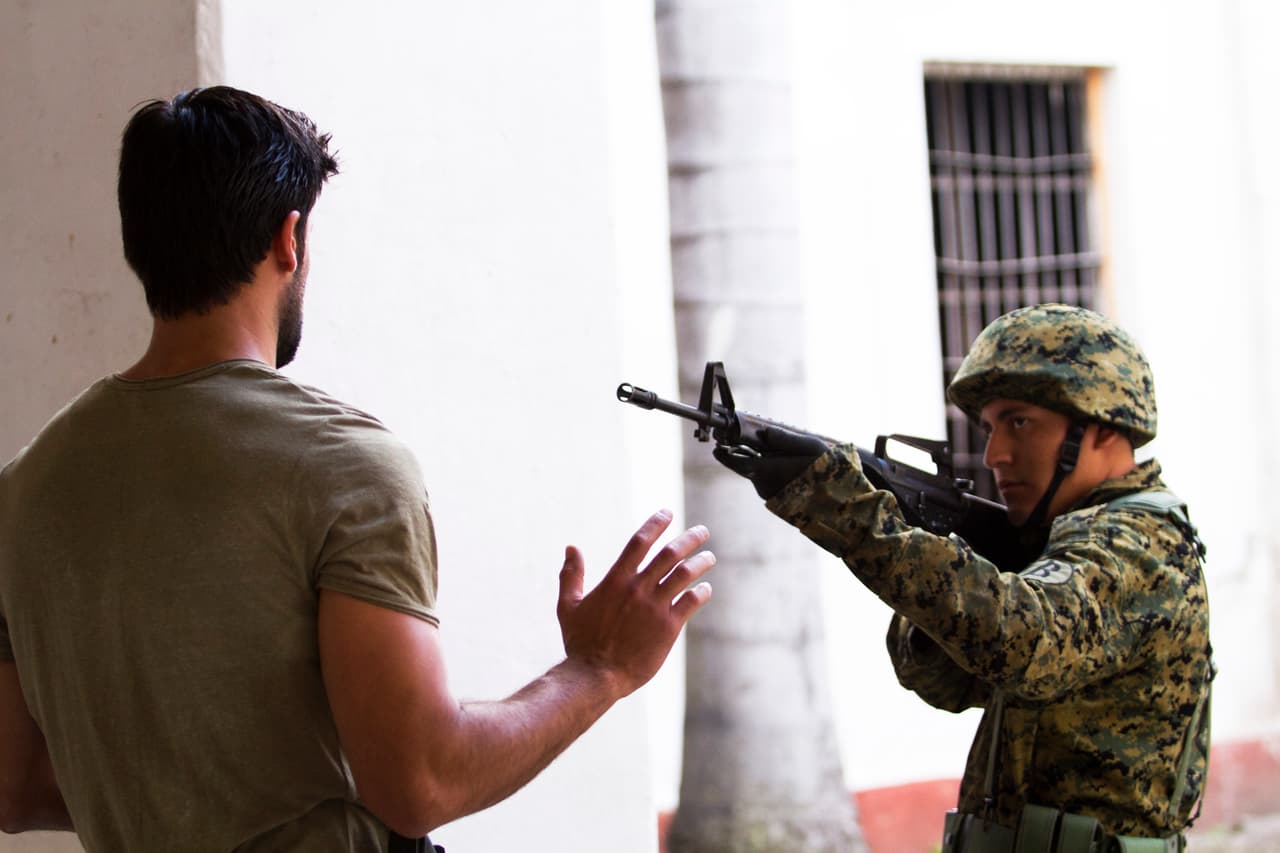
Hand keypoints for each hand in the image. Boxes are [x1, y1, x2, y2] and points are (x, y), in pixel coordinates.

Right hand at [557, 510, 713, 696]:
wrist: (596, 676)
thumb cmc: (580, 643)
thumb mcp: (568, 606)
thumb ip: (570, 575)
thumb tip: (570, 548)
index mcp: (615, 580)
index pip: (640, 542)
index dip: (655, 524)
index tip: (667, 513)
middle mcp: (638, 589)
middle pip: (670, 554)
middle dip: (690, 538)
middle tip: (703, 531)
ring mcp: (655, 607)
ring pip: (685, 575)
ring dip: (700, 562)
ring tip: (709, 557)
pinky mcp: (669, 627)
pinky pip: (692, 602)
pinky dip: (702, 592)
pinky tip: (706, 589)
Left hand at [713, 425, 829, 498]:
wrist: (842, 505)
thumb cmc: (827, 473)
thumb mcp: (809, 447)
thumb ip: (784, 439)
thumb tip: (764, 432)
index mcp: (768, 470)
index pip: (736, 460)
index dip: (725, 453)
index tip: (716, 447)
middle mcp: (765, 485)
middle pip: (749, 466)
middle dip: (751, 454)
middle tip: (756, 441)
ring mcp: (772, 496)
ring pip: (762, 475)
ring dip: (767, 464)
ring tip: (788, 456)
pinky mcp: (780, 503)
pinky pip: (771, 484)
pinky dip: (775, 475)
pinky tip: (792, 470)